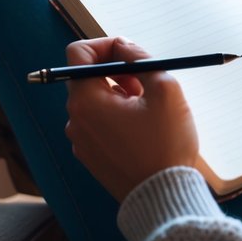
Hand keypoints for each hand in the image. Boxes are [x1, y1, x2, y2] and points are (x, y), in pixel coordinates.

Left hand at [64, 37, 199, 200]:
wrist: (163, 196)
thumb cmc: (166, 144)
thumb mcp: (165, 89)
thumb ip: (141, 58)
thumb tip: (124, 45)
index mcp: (87, 101)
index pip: (78, 53)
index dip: (104, 44)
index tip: (129, 52)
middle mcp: (76, 119)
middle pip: (87, 77)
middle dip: (116, 70)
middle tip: (144, 81)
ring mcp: (81, 140)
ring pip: (94, 100)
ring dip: (118, 94)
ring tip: (146, 108)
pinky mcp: (90, 156)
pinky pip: (97, 124)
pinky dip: (115, 116)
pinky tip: (141, 128)